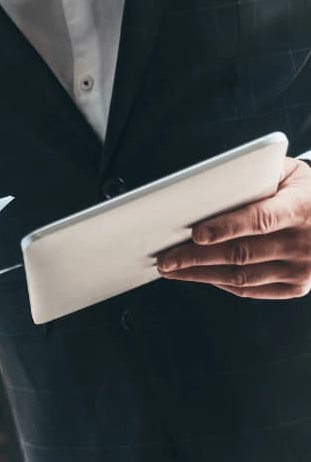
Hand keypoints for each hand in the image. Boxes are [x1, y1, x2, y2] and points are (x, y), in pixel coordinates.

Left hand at [156, 157, 310, 297]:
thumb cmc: (304, 190)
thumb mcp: (287, 172)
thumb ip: (254, 174)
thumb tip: (208, 181)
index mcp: (301, 209)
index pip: (259, 220)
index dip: (226, 227)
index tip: (196, 234)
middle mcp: (304, 244)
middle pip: (243, 253)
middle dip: (198, 257)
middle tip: (165, 258)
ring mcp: (303, 270)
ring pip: (243, 277)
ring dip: (202, 274)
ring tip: (172, 269)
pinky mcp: (298, 286)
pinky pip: (254, 290)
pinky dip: (223, 283)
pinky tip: (200, 275)